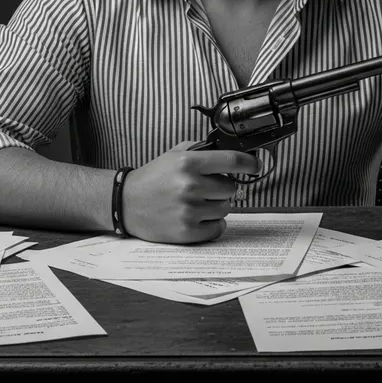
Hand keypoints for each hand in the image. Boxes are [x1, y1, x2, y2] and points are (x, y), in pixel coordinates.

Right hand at [120, 141, 259, 243]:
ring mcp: (189, 210)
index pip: (231, 160)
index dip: (249, 163)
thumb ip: (202, 150)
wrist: (126, 203)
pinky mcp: (186, 232)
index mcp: (188, 163)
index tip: (255, 165)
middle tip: (206, 188)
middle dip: (222, 188)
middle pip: (231, 188)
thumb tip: (231, 152)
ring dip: (217, 206)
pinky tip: (197, 217)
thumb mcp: (174, 154)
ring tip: (197, 203)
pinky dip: (212, 224)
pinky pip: (218, 228)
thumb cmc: (154, 177)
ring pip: (226, 208)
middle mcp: (190, 186)